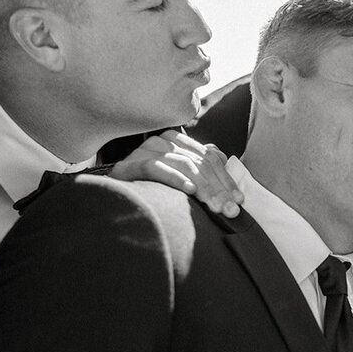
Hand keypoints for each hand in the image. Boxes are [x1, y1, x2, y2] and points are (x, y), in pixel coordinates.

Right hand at [111, 130, 242, 217]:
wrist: (113, 195)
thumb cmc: (154, 190)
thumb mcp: (184, 181)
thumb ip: (204, 175)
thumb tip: (232, 184)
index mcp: (178, 141)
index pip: (210, 157)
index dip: (227, 179)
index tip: (239, 200)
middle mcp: (163, 142)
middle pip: (200, 162)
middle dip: (219, 188)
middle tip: (230, 210)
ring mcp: (146, 150)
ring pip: (183, 165)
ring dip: (203, 187)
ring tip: (216, 206)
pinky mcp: (131, 164)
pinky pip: (157, 168)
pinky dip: (175, 179)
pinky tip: (189, 191)